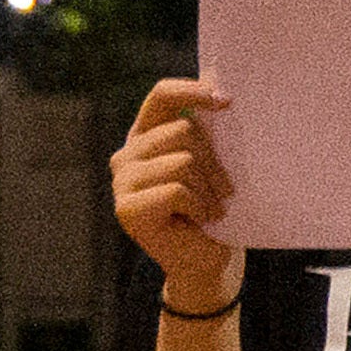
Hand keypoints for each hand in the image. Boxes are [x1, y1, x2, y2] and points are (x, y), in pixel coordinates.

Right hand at [107, 79, 237, 312]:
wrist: (205, 259)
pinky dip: (200, 206)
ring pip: (183, 161)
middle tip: (226, 189)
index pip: (162, 96)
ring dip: (210, 188)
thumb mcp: (213, 165)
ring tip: (212, 207)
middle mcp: (128, 153)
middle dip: (216, 161)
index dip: (192, 91)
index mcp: (147, 135)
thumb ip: (209, 134)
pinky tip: (201, 219)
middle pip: (183, 131)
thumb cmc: (213, 207)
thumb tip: (227, 97)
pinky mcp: (127, 208)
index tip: (228, 101)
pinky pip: (177, 190)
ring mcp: (123, 181)